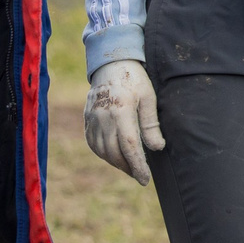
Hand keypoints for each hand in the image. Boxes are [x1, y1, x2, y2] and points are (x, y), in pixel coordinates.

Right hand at [85, 60, 164, 185]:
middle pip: (114, 152)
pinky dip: (102, 154)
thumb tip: (157, 148)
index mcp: (121, 111)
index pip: (129, 146)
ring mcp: (92, 118)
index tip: (145, 179)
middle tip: (140, 176)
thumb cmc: (134, 79)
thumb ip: (151, 124)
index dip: (137, 166)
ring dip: (115, 163)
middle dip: (128, 168)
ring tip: (129, 168)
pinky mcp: (86, 118)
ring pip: (101, 150)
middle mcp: (103, 117)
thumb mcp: (148, 97)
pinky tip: (113, 157)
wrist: (110, 63)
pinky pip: (92, 143)